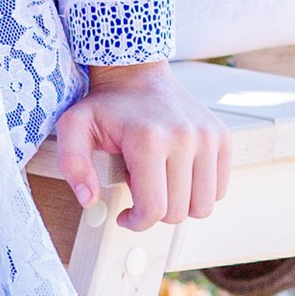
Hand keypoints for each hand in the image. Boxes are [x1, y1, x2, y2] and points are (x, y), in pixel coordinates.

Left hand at [51, 60, 231, 232]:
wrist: (137, 73)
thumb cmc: (106, 105)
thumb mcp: (74, 126)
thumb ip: (72, 164)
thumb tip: (89, 200)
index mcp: (147, 139)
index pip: (153, 209)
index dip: (136, 222)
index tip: (124, 215)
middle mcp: (184, 136)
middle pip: (179, 212)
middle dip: (155, 210)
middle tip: (139, 184)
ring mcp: (208, 136)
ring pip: (203, 206)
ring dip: (180, 203)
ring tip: (159, 178)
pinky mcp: (222, 138)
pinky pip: (219, 189)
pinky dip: (198, 191)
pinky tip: (177, 172)